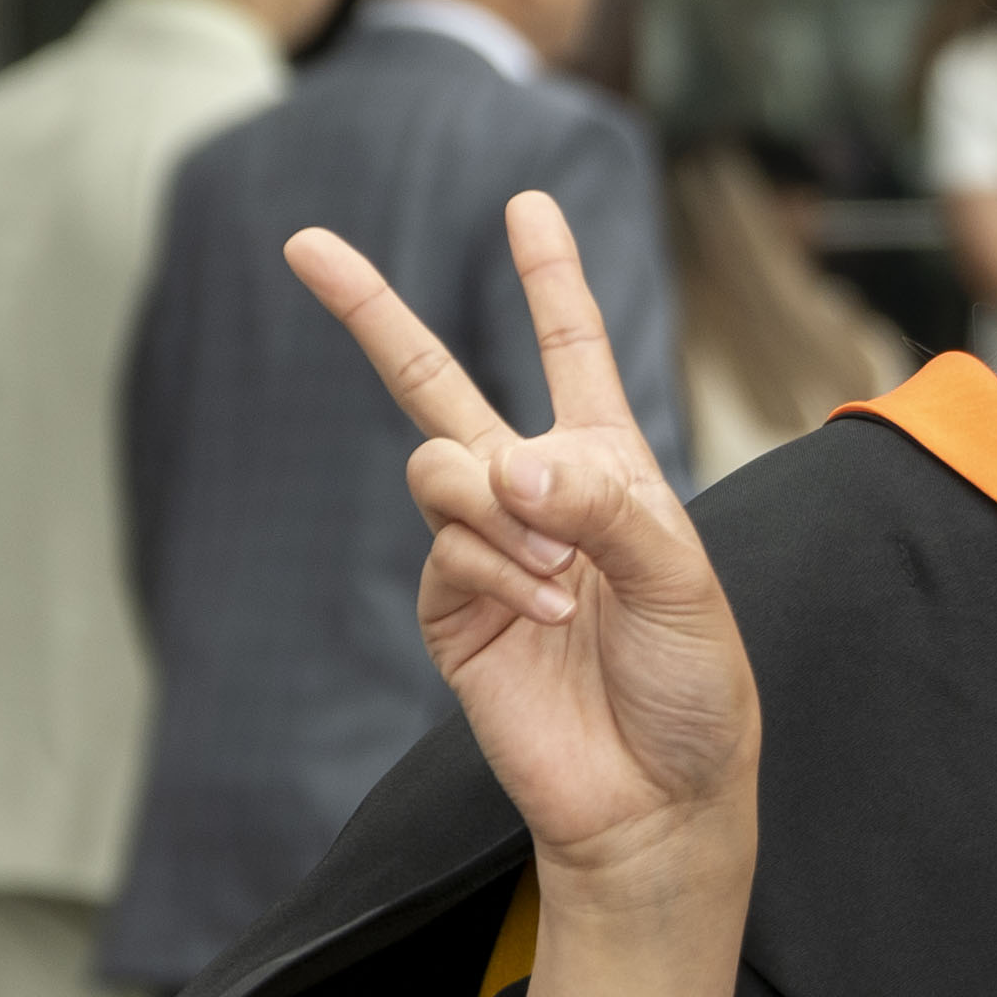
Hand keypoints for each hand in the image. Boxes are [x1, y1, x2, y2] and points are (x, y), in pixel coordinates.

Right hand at [289, 192, 760, 891]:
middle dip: (371, 312)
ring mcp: (483, 547)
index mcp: (611, 469)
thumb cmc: (693, 683)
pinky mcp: (448, 605)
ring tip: (561, 576)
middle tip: (303, 242)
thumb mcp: (684, 581)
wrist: (654, 792)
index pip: (574, 353)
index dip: (550, 280)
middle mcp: (538, 494)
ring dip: (500, 511)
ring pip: (438, 467)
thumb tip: (508, 462)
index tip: (528, 204)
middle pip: (436, 383)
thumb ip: (607, 509)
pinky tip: (544, 612)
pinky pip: (445, 547)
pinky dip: (496, 569)